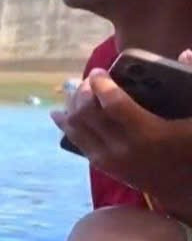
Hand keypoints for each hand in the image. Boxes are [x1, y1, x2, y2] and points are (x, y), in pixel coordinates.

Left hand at [51, 54, 191, 198]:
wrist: (185, 187)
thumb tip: (185, 53)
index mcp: (149, 134)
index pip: (113, 104)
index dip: (101, 84)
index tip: (98, 71)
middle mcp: (122, 149)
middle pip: (87, 114)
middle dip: (82, 92)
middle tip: (89, 79)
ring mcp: (109, 160)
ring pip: (76, 128)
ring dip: (71, 106)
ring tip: (74, 89)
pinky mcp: (103, 167)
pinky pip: (77, 142)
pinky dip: (66, 126)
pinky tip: (60, 113)